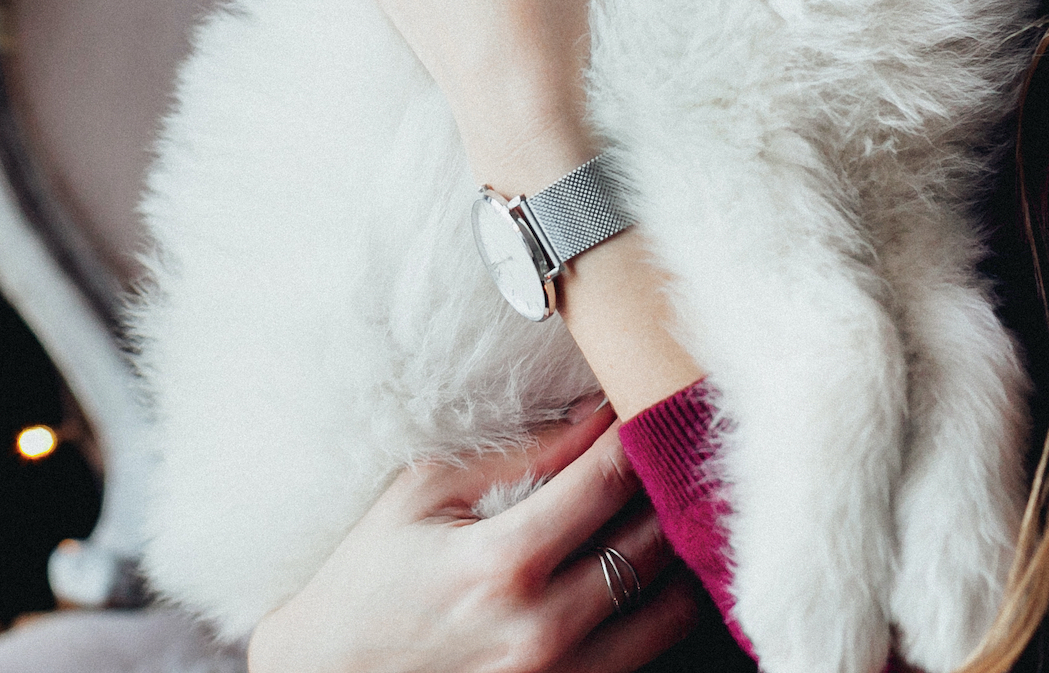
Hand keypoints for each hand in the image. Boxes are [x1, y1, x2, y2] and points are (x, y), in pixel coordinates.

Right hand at [246, 404, 702, 672]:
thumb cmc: (371, 578)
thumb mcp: (423, 493)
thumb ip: (517, 454)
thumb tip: (595, 414)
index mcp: (502, 562)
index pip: (610, 478)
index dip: (639, 429)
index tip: (643, 401)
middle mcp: (544, 627)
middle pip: (657, 538)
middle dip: (665, 483)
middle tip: (661, 448)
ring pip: (677, 605)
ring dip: (676, 550)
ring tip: (657, 512)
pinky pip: (653, 652)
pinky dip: (658, 607)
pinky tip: (638, 572)